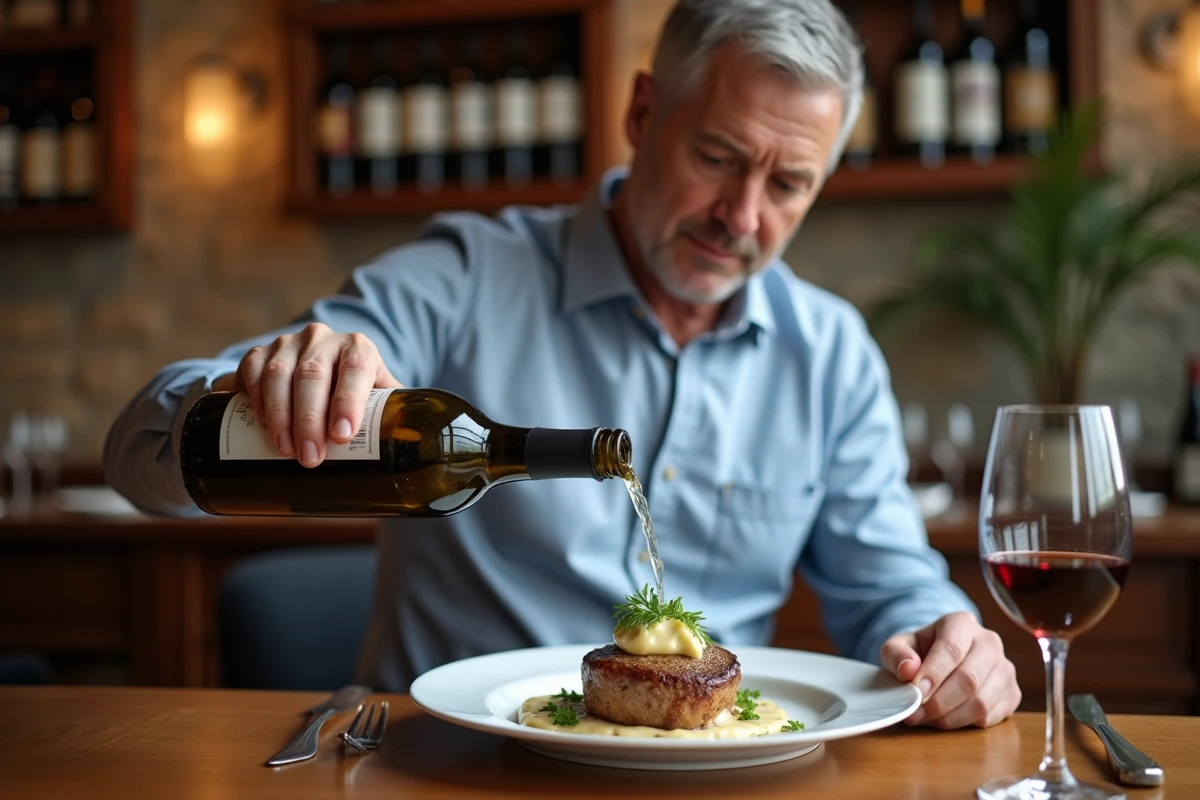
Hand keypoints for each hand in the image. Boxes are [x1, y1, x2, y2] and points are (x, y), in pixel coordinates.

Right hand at [212, 323, 402, 467]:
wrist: (320, 370)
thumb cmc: (353, 392)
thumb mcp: (376, 396)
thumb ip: (392, 415)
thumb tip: (408, 446)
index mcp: (358, 348)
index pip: (355, 369)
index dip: (347, 402)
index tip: (341, 437)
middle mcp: (323, 339)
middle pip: (313, 376)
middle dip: (309, 421)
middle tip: (310, 457)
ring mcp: (288, 342)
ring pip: (279, 373)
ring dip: (280, 414)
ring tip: (285, 450)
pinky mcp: (260, 351)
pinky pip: (252, 369)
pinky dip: (256, 396)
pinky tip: (262, 423)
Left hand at [880, 611, 1020, 728]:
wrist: (941, 659)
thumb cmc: (919, 652)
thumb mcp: (898, 647)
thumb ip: (896, 654)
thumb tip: (908, 669)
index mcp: (961, 623)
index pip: (952, 648)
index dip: (934, 674)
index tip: (916, 693)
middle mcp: (989, 642)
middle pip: (969, 679)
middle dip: (939, 702)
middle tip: (915, 713)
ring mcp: (1005, 669)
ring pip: (982, 702)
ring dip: (950, 717)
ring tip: (926, 718)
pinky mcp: (1012, 693)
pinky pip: (990, 717)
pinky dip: (964, 724)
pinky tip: (944, 719)